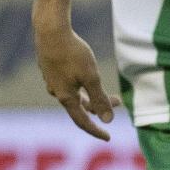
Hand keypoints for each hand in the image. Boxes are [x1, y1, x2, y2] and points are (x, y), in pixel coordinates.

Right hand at [35, 23, 120, 140]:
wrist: (50, 32)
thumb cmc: (72, 54)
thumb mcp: (91, 77)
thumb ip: (99, 99)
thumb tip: (108, 120)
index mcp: (66, 97)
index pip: (82, 121)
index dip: (96, 131)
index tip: (108, 138)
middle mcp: (57, 92)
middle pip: (81, 107)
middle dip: (101, 107)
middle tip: (120, 102)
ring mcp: (53, 81)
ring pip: (76, 95)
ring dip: (93, 96)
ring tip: (109, 93)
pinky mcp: (51, 70)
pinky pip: (70, 85)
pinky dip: (83, 87)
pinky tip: (87, 78)